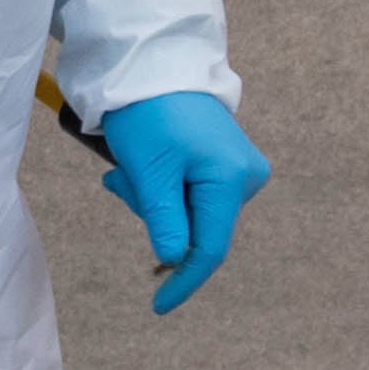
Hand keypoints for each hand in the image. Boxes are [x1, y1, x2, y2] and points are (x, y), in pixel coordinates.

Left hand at [95, 89, 268, 316]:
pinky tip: (148, 163)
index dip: (184, 279)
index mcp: (231, 179)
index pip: (210, 248)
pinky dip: (164, 188)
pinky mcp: (227, 162)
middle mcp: (247, 177)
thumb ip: (165, 220)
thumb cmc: (148, 112)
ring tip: (131, 165)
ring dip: (154, 199)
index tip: (158, 306)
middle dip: (154, 215)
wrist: (153, 64)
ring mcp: (240, 168)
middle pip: (197, 228)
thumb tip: (176, 261)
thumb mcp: (150, 171)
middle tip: (121, 180)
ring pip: (191, 212)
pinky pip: (193, 193)